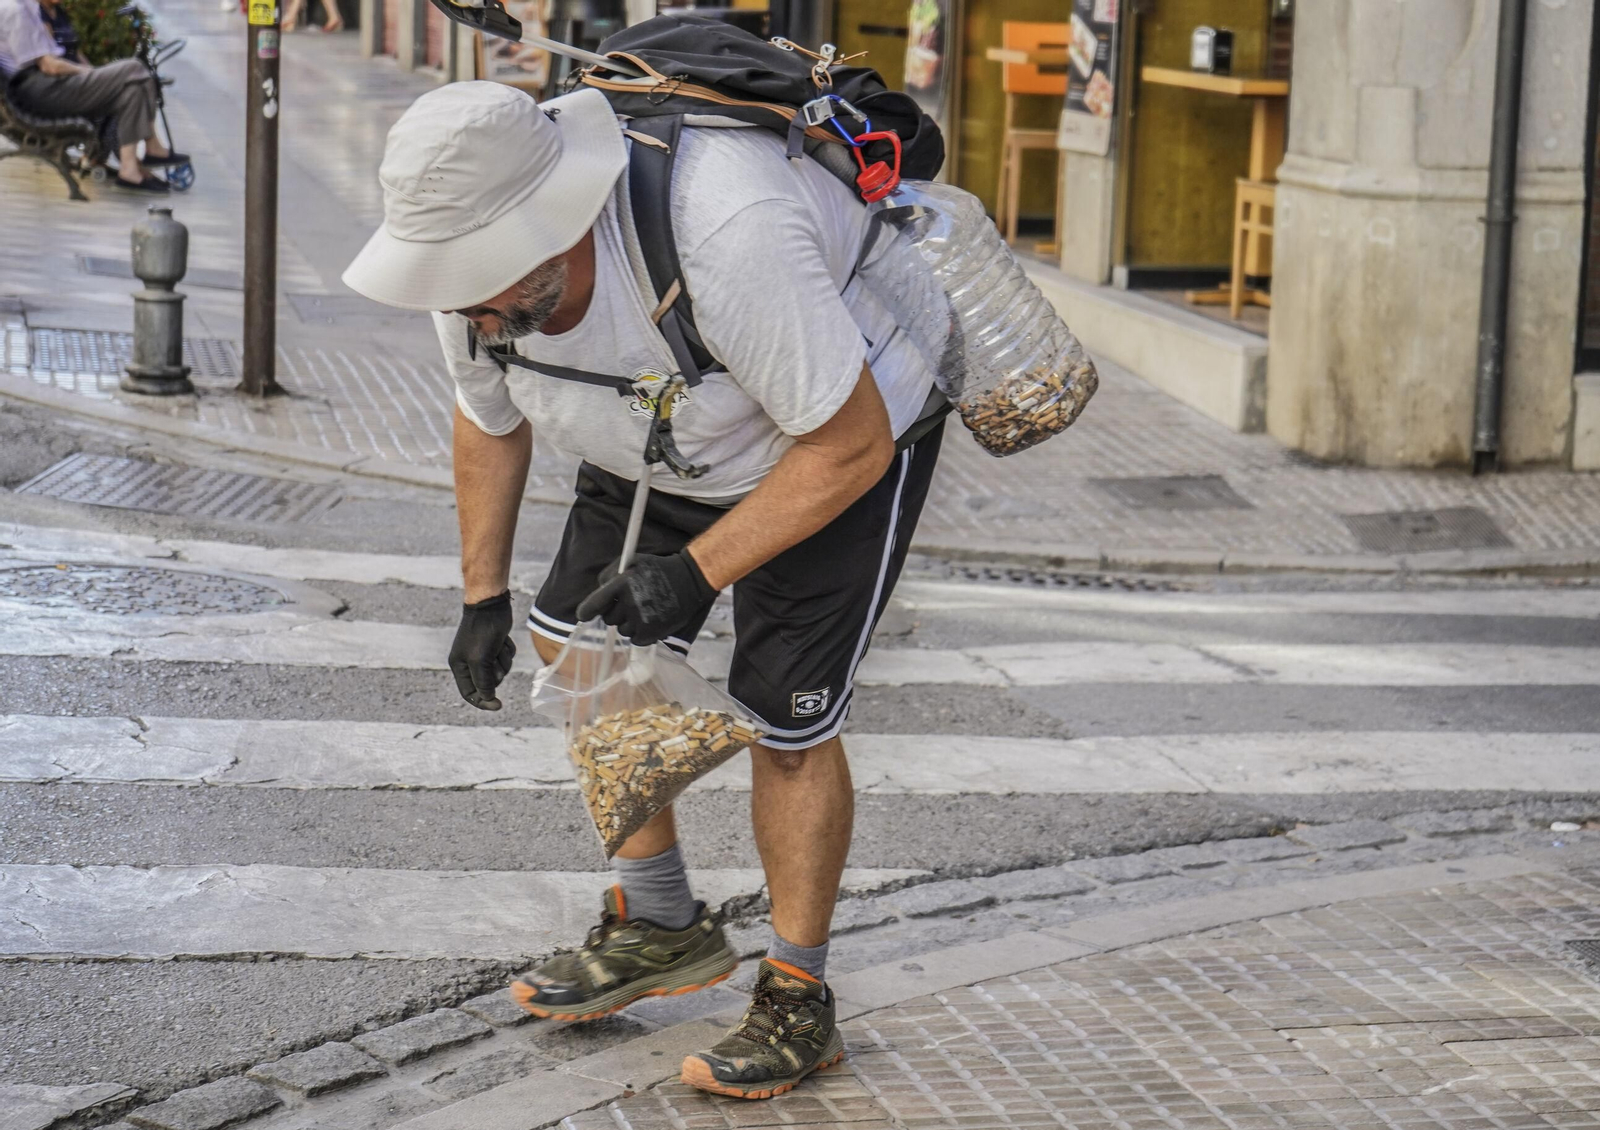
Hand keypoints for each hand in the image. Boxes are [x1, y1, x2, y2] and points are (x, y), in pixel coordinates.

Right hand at [448, 590, 515, 709]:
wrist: (491, 606)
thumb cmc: (482, 632)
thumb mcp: (480, 660)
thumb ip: (482, 682)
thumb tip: (488, 698)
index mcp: (459, 666)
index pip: (469, 693)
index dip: (483, 702)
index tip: (499, 705)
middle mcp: (469, 662)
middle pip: (488, 683)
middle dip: (496, 672)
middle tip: (494, 658)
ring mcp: (483, 654)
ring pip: (500, 671)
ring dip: (503, 660)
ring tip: (498, 646)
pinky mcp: (496, 646)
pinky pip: (507, 658)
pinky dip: (508, 651)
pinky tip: (503, 640)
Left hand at [575, 549, 717, 645]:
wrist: (690, 581)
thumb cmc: (659, 569)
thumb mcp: (633, 560)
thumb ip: (611, 573)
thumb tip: (598, 589)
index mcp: (623, 584)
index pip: (594, 603)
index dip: (586, 611)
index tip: (583, 616)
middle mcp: (630, 603)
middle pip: (608, 619)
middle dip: (615, 612)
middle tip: (631, 603)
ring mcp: (640, 620)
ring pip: (621, 630)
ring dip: (629, 623)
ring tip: (645, 610)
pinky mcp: (650, 633)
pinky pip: (634, 639)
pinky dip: (640, 633)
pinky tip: (651, 619)